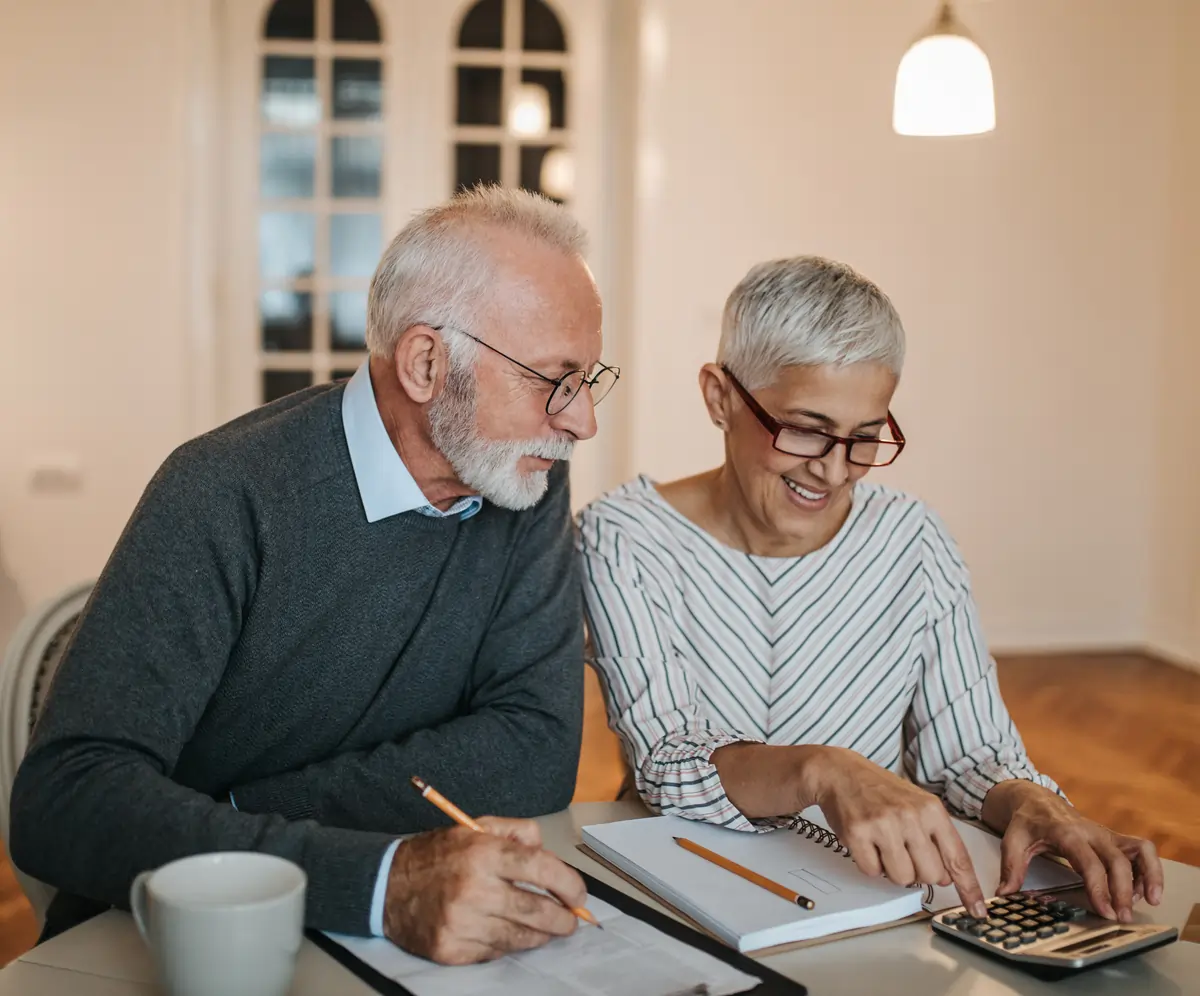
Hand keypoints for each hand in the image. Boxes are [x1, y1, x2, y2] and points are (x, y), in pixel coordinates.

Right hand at [382, 816, 586, 963]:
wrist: (385, 886)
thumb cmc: (436, 856)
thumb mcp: (475, 827)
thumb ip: (515, 831)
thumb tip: (547, 851)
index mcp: (482, 853)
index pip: (540, 868)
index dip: (569, 884)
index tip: (579, 895)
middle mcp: (473, 889)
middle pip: (536, 910)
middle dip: (563, 919)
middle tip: (572, 920)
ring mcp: (461, 923)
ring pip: (519, 937)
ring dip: (540, 935)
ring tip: (548, 929)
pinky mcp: (451, 949)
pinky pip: (495, 952)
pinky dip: (508, 945)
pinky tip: (511, 934)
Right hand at [808, 747, 988, 917]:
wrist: (841, 772)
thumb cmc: (881, 790)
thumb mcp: (918, 804)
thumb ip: (936, 839)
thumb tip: (946, 877)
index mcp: (931, 810)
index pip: (958, 858)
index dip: (969, 888)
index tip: (977, 909)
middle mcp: (910, 816)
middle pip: (930, 876)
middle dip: (919, 873)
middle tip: (905, 853)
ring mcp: (883, 824)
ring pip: (902, 878)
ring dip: (893, 870)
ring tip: (884, 846)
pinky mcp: (857, 833)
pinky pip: (872, 872)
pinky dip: (870, 864)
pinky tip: (867, 843)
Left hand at [985, 781, 1163, 922]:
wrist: (1036, 800)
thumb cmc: (1027, 821)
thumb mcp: (1012, 840)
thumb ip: (1011, 867)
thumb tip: (1005, 893)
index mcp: (1066, 832)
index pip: (1089, 862)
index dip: (1099, 887)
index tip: (1105, 910)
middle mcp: (1091, 832)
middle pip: (1118, 860)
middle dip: (1124, 890)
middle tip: (1123, 916)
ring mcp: (1105, 834)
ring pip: (1140, 849)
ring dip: (1150, 875)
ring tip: (1149, 901)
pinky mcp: (1114, 839)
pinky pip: (1141, 850)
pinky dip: (1149, 869)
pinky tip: (1143, 890)